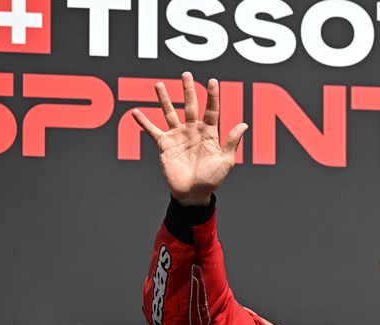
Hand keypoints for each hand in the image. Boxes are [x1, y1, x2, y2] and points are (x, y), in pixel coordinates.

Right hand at [132, 71, 247, 205]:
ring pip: (170, 113)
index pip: (212, 110)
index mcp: (209, 133)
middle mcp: (193, 131)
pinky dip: (144, 122)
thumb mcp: (226, 161)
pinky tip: (136, 112)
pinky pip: (153, 130)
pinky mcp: (165, 145)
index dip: (213, 96)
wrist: (193, 194)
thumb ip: (232, 142)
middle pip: (190, 106)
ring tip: (158, 84)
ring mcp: (178, 136)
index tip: (213, 81)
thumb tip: (244, 124)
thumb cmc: (212, 179)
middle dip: (188, 90)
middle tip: (186, 74)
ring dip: (164, 99)